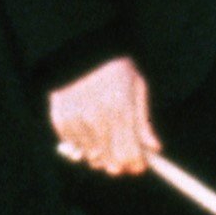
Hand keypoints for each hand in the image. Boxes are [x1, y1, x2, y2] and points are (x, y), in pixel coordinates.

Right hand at [51, 55, 159, 174]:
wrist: (79, 49)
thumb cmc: (114, 67)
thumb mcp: (136, 87)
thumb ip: (144, 121)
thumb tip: (155, 149)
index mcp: (121, 110)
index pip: (130, 154)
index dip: (136, 165)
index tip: (139, 166)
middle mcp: (97, 119)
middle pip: (110, 161)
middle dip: (120, 164)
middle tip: (124, 159)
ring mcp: (77, 121)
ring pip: (91, 157)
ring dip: (101, 155)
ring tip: (106, 139)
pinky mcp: (60, 120)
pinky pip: (74, 146)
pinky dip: (82, 144)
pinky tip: (88, 129)